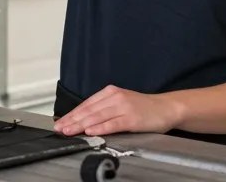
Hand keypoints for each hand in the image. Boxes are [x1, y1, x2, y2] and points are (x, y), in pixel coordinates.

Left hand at [52, 85, 183, 137]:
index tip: (60, 122)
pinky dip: (100, 127)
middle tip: (59, 128)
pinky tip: (90, 131)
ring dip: (81, 125)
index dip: (72, 114)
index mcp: (110, 92)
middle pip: (89, 110)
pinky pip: (112, 123)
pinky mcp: (132, 118)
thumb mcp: (121, 103)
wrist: (166, 108)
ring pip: (97, 116)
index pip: (86, 104)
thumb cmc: (143, 108)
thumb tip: (83, 120)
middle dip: (72, 120)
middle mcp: (115, 97)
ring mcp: (123, 107)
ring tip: (69, 131)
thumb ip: (104, 109)